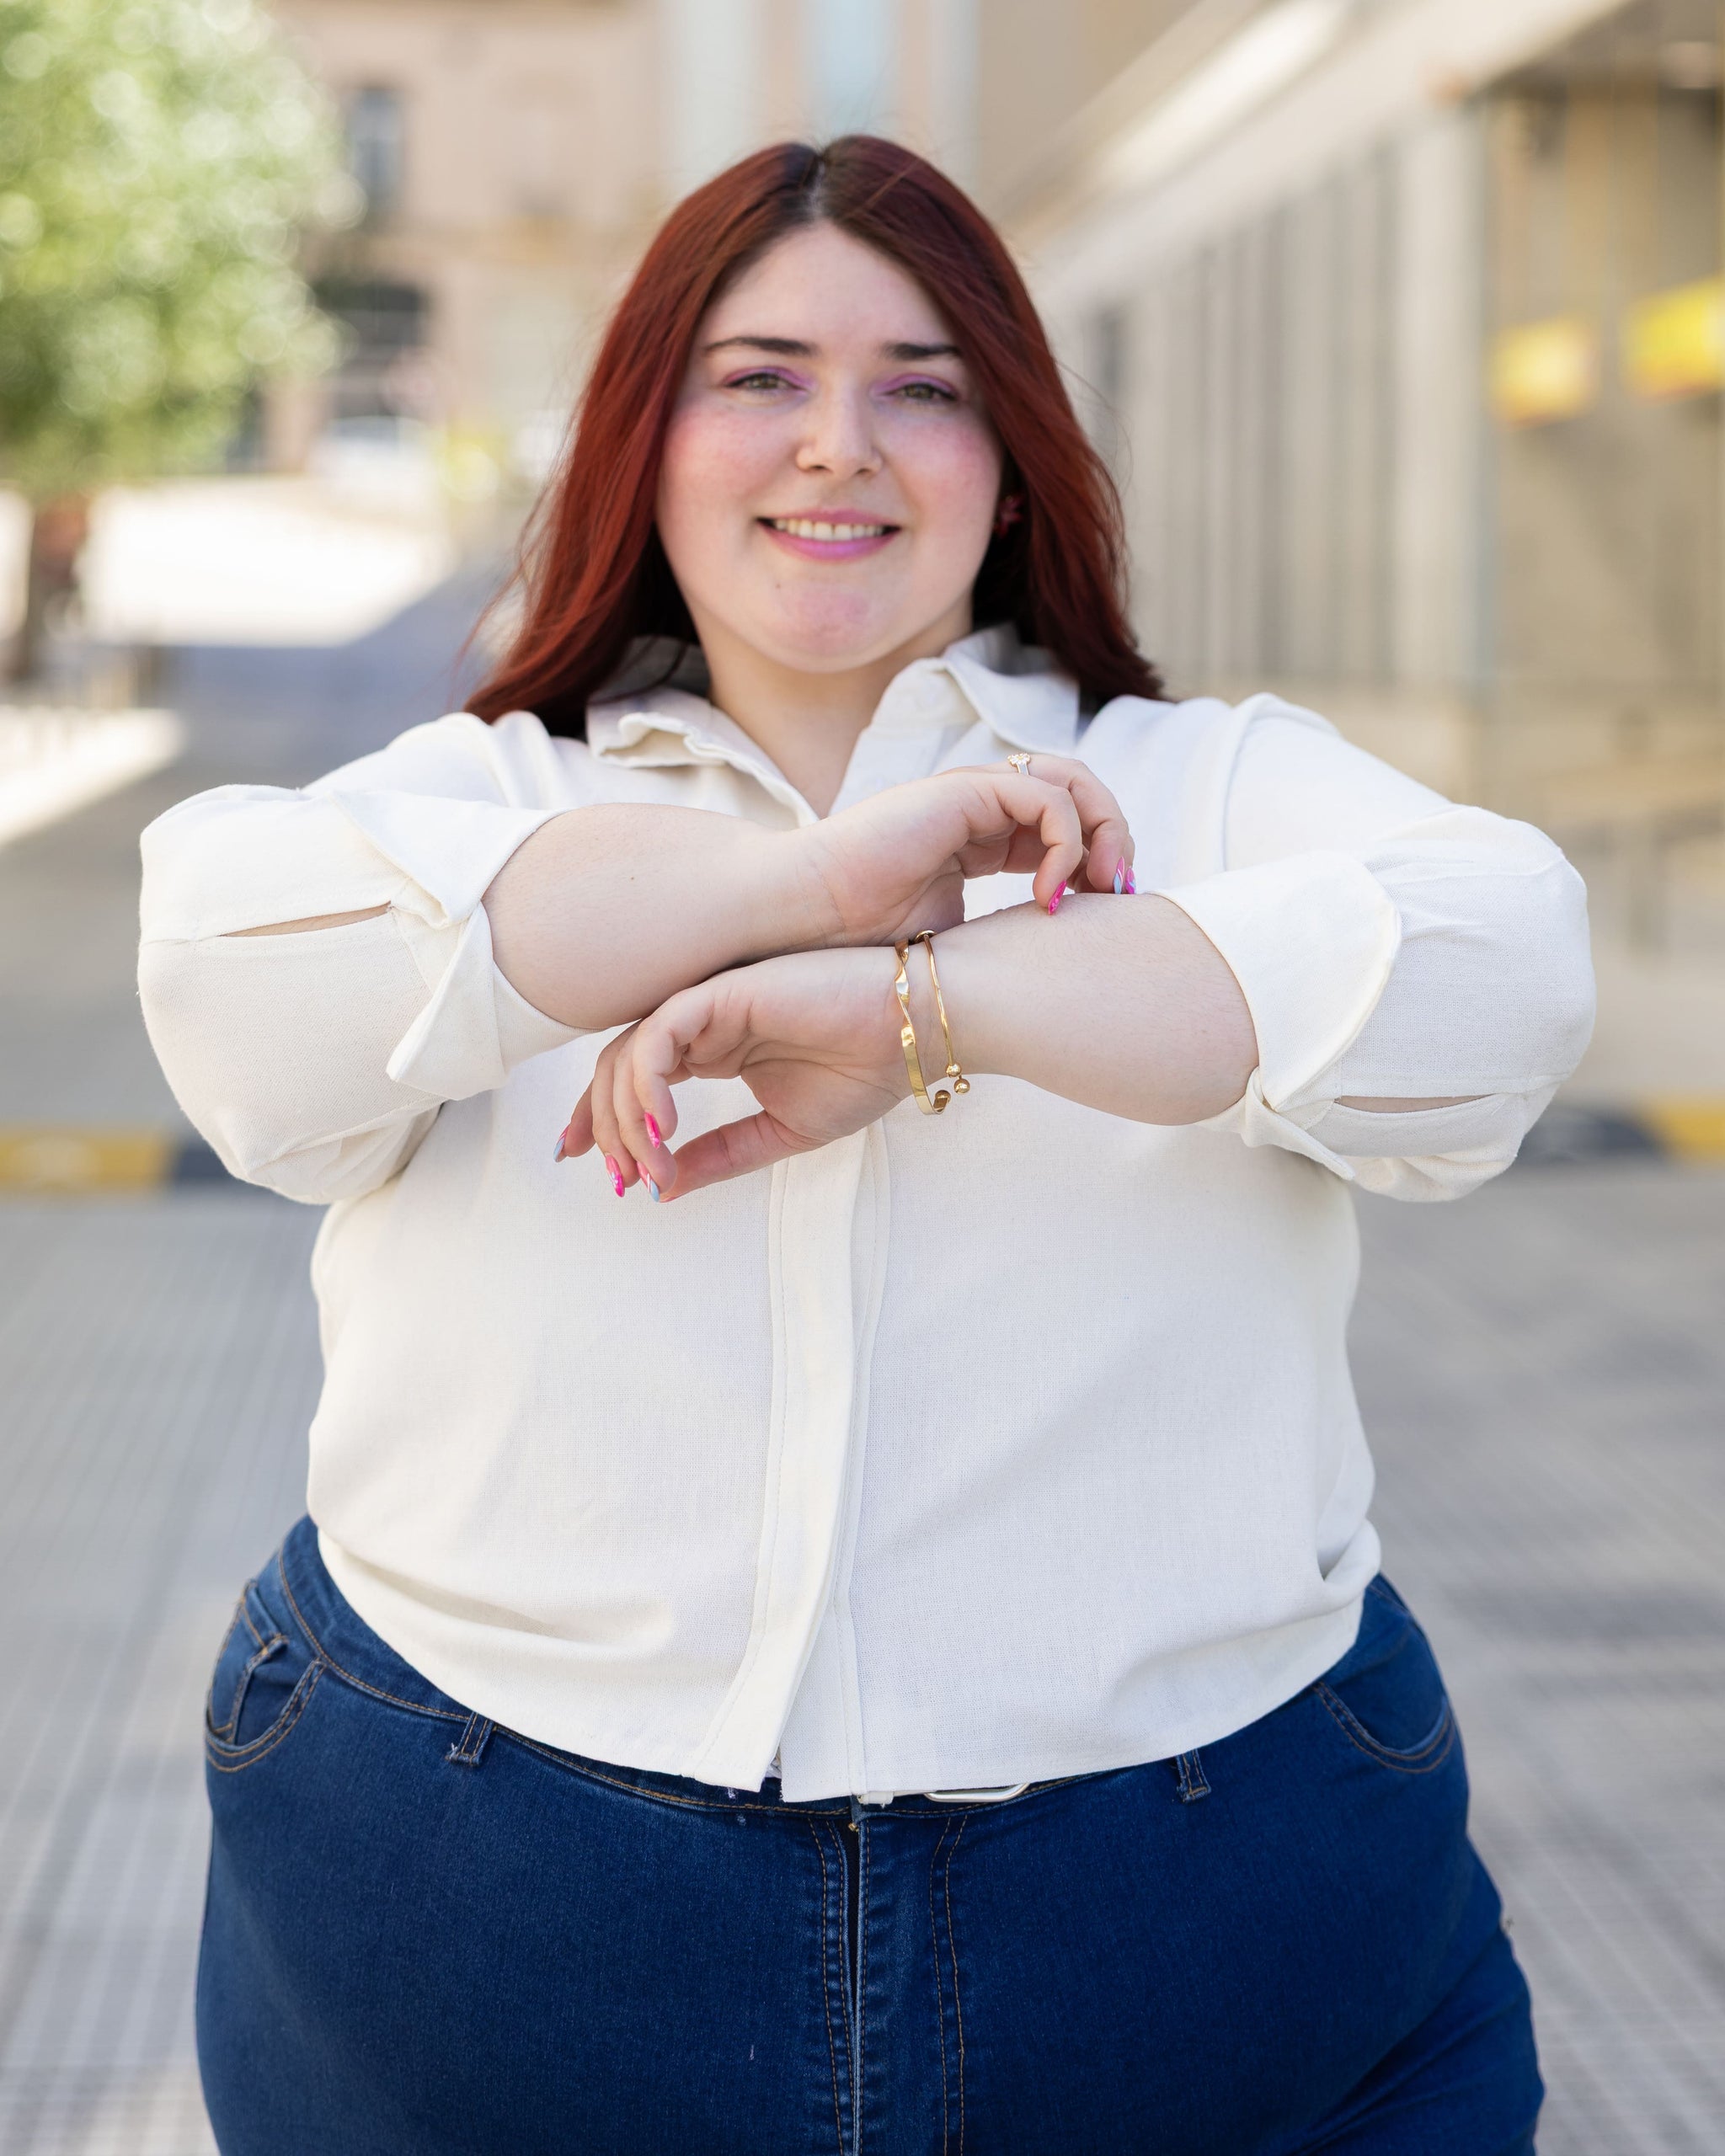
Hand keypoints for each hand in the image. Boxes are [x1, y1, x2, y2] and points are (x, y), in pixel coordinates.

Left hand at [559, 947, 907, 1200]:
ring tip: (650, 1165)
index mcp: (713, 1051)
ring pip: (628, 1055)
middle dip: (604, 1127)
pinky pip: (657, 1035)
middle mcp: (701, 1026)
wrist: (913, 1035)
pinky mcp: (721, 992)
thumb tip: (663, 1188)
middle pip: (617, 1069)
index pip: (635, 1081)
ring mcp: (708, 1006)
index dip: (604, 1124)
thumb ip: (720, 1155)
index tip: (605, 1174)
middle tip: (620, 1179)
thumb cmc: (864, 1071)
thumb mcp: (780, 1133)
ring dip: (627, 1118)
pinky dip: (646, 1082)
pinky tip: (663, 1127)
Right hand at [795, 756, 1133, 947]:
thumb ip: (998, 934)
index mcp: (981, 837)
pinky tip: (1049, 895)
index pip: (1065, 827)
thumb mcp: (953, 942)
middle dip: (1114, 840)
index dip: (1098, 862)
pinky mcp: (962, 791)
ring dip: (1102, 833)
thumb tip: (1045, 969)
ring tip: (1099, 888)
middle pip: (1080, 796)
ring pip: (1072, 784)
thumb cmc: (858, 939)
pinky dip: (1065, 843)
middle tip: (1119, 894)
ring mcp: (972, 794)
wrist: (804, 918)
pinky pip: (1044, 798)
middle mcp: (981, 807)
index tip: (1108, 913)